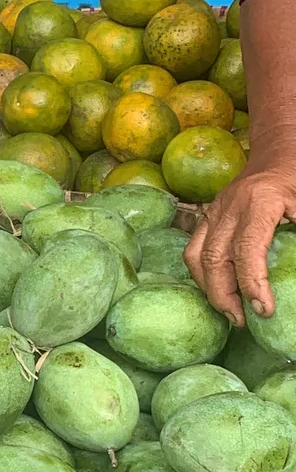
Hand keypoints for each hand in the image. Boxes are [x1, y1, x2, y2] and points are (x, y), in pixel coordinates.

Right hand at [184, 160, 295, 325]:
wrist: (279, 151)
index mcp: (259, 202)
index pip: (247, 251)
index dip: (252, 284)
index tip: (264, 309)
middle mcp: (230, 206)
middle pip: (215, 258)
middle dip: (225, 295)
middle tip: (242, 320)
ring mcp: (215, 209)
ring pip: (197, 256)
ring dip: (209, 288)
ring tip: (229, 312)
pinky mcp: (209, 215)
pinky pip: (194, 249)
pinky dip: (202, 274)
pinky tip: (218, 290)